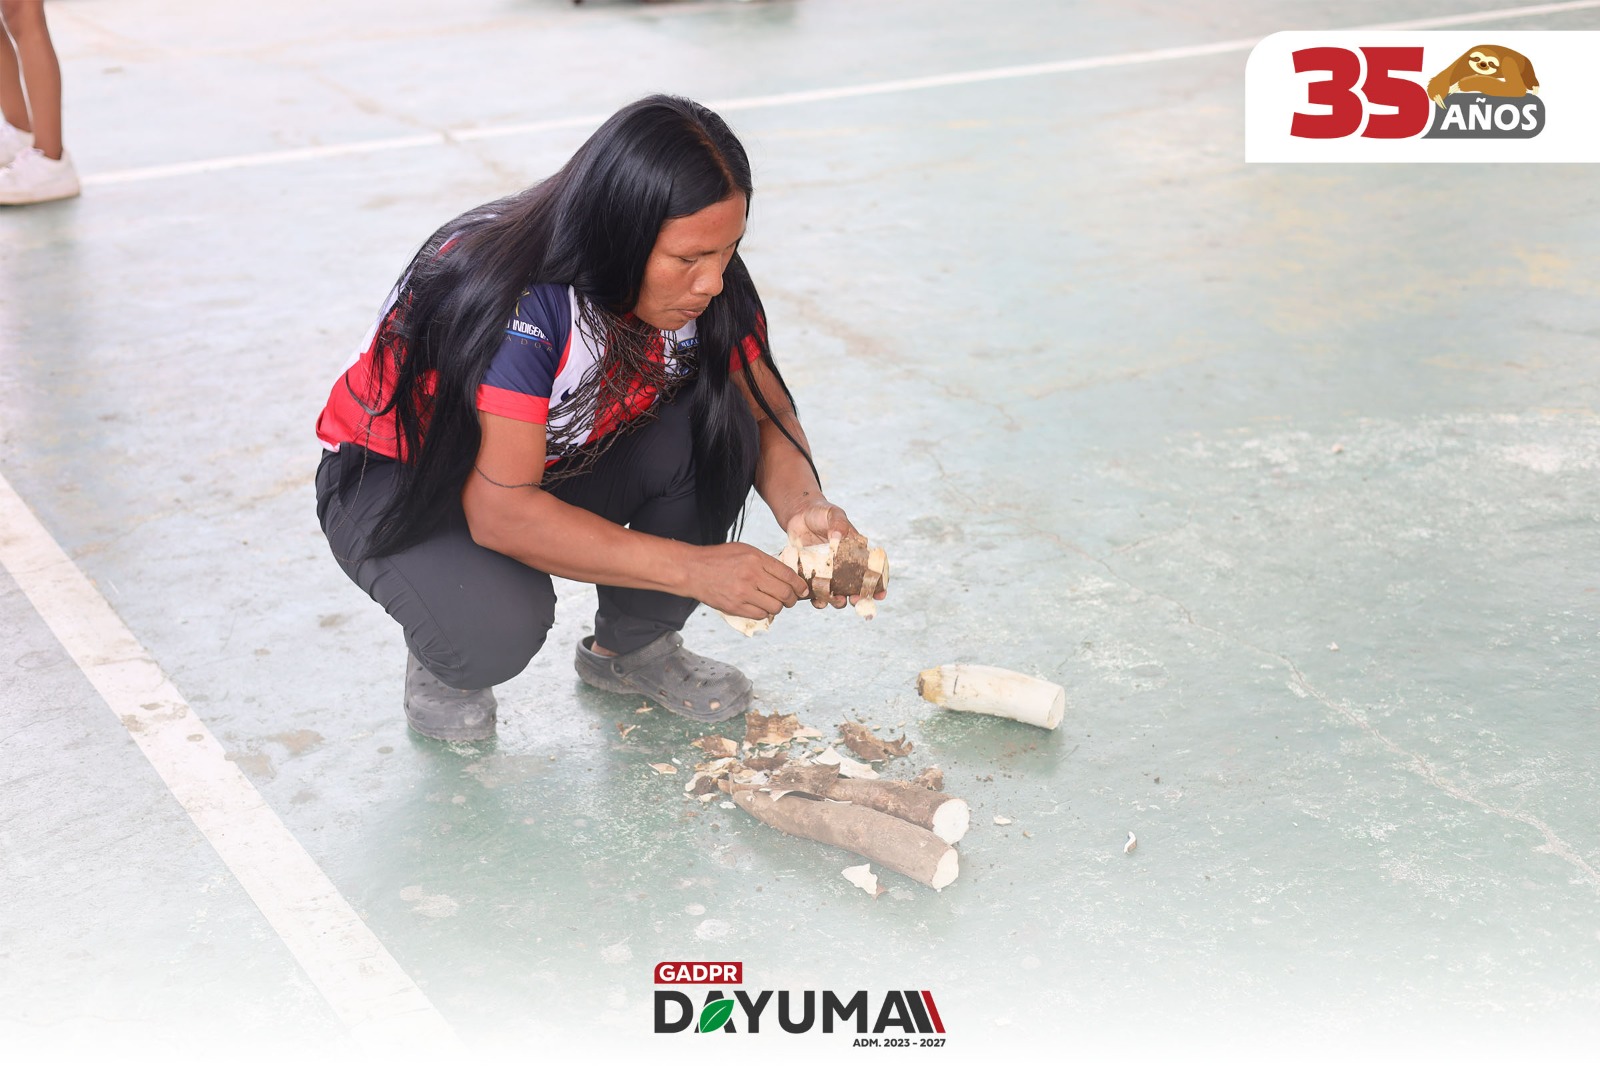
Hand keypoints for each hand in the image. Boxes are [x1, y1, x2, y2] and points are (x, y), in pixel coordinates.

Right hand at [685, 542, 810, 619]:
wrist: (693, 570)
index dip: (800, 585)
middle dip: (793, 599)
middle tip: (792, 599)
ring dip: (778, 607)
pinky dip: (764, 613)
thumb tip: (787, 575)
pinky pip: (760, 615)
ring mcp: (743, 593)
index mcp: (756, 559)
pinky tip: (760, 606)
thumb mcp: (744, 550)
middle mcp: (751, 576)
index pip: (788, 575)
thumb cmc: (719, 558)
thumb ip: (765, 562)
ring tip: (774, 602)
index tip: (803, 590)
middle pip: (785, 593)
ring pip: (775, 607)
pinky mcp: (735, 607)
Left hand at [783, 498, 887, 609]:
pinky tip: (816, 599)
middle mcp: (844, 566)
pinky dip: (817, 599)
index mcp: (856, 553)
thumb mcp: (833, 514)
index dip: (878, 585)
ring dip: (838, 602)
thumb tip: (838, 539)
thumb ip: (838, 524)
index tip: (880, 595)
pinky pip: (816, 592)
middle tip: (855, 600)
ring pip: (837, 594)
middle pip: (855, 588)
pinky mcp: (812, 575)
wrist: (799, 515)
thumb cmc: (821, 513)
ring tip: (835, 600)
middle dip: (858, 598)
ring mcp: (828, 572)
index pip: (871, 571)